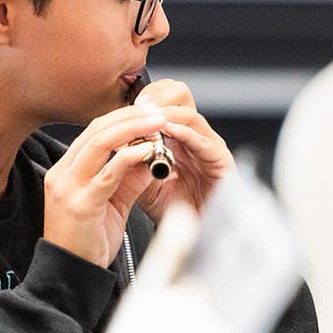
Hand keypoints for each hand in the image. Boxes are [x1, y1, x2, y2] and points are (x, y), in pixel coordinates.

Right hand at [43, 104, 168, 266]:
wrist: (70, 274)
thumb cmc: (88, 241)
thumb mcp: (110, 202)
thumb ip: (127, 178)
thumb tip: (150, 155)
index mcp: (65, 171)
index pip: (93, 132)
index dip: (121, 118)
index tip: (147, 112)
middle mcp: (62, 174)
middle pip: (96, 130)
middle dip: (130, 117)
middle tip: (157, 111)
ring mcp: (68, 188)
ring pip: (100, 143)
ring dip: (133, 129)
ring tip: (157, 123)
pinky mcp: (81, 204)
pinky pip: (108, 172)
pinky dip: (130, 157)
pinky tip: (149, 150)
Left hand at [132, 78, 234, 223]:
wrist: (194, 236)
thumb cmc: (173, 209)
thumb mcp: (143, 180)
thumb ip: (131, 161)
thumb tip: (110, 142)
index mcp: (176, 136)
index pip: (165, 100)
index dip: (149, 97)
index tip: (130, 103)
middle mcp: (194, 137)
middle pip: (181, 96)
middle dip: (159, 97)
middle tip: (139, 105)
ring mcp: (209, 147)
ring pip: (191, 115)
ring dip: (168, 113)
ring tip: (150, 116)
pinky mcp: (222, 162)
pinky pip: (204, 142)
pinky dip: (185, 134)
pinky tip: (169, 131)